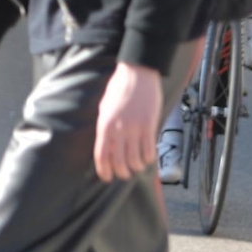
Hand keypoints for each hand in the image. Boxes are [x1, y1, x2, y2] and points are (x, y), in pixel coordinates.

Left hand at [93, 62, 163, 182]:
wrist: (138, 74)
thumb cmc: (120, 88)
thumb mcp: (105, 108)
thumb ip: (105, 127)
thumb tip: (107, 144)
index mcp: (104, 126)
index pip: (102, 156)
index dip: (104, 171)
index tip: (108, 178)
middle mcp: (118, 130)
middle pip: (119, 161)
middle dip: (122, 172)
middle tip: (126, 174)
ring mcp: (134, 128)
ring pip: (135, 159)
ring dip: (137, 167)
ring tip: (139, 166)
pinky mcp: (149, 125)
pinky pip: (149, 149)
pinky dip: (149, 158)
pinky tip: (149, 157)